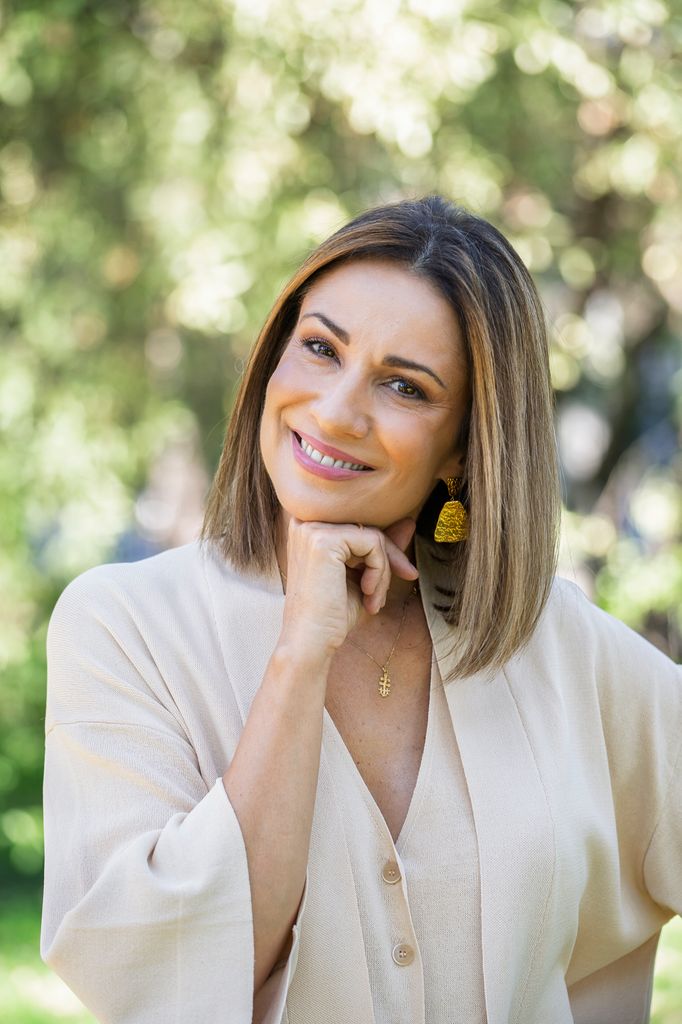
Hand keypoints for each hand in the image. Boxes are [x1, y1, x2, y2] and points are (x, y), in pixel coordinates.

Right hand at [278, 516, 418, 656]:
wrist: (310, 642)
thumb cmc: (332, 614)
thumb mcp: (363, 576)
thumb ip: (381, 548)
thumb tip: (409, 521)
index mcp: (309, 527)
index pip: (360, 526)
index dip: (385, 550)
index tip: (406, 574)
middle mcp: (306, 521)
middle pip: (368, 528)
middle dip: (390, 560)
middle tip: (394, 589)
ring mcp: (313, 528)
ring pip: (373, 536)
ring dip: (383, 571)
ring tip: (374, 600)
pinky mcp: (325, 540)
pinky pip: (373, 543)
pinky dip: (379, 571)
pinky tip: (367, 593)